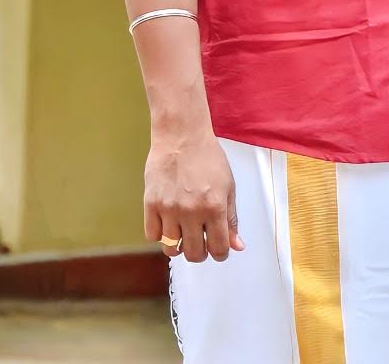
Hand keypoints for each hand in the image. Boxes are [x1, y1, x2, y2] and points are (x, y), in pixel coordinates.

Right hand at [144, 126, 244, 261]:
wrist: (182, 135)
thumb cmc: (208, 157)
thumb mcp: (228, 186)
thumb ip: (232, 218)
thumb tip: (237, 246)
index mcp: (215, 207)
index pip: (219, 249)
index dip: (220, 253)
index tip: (217, 248)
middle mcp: (192, 211)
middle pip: (194, 254)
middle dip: (200, 252)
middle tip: (200, 239)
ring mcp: (169, 208)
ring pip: (172, 249)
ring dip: (179, 245)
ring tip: (182, 231)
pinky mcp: (151, 203)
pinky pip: (152, 236)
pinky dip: (160, 235)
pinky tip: (167, 222)